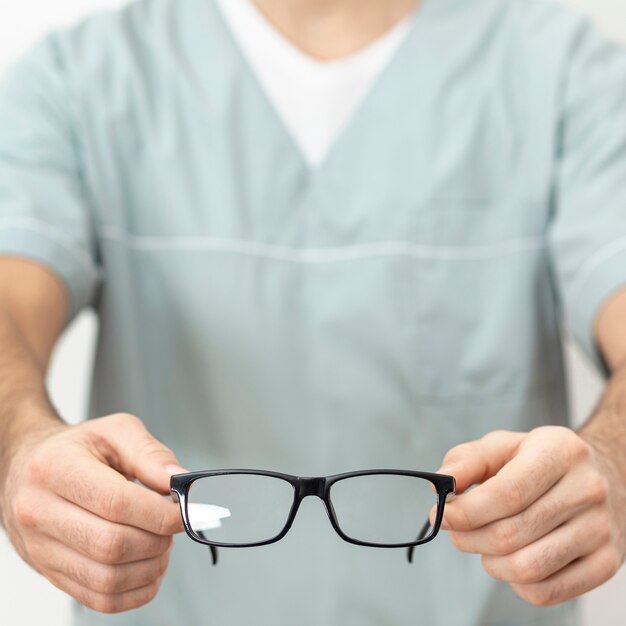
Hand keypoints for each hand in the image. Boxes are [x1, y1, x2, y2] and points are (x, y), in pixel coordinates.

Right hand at [0, 412, 187, 613]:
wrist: (29, 468)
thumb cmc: (78, 448)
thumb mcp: (116, 432)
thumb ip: (151, 453)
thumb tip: (179, 480)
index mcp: (55, 467)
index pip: (116, 503)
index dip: (160, 514)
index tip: (185, 512)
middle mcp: (39, 511)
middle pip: (111, 545)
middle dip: (158, 540)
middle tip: (173, 527)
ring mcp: (40, 548)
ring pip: (106, 579)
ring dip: (150, 567)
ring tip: (162, 544)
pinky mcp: (49, 573)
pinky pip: (99, 599)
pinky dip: (135, 591)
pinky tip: (149, 567)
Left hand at [431, 426, 625, 605]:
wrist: (600, 476)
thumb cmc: (538, 460)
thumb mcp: (503, 445)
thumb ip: (467, 460)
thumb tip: (440, 485)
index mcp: (560, 451)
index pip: (507, 493)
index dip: (466, 511)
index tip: (441, 515)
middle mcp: (587, 489)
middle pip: (512, 533)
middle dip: (469, 538)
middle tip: (455, 532)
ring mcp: (601, 529)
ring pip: (527, 567)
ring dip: (490, 563)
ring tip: (483, 545)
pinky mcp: (606, 562)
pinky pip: (547, 591)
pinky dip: (516, 583)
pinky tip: (511, 561)